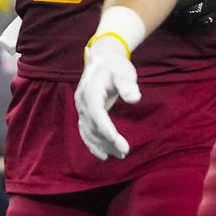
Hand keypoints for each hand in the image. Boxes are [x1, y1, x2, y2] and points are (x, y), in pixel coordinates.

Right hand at [75, 38, 140, 160]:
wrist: (103, 59)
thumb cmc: (115, 66)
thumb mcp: (124, 72)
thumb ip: (127, 84)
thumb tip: (134, 98)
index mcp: (90, 90)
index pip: (97, 114)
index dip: (107, 131)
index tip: (120, 144)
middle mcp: (82, 100)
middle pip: (92, 126)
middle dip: (107, 141)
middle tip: (124, 152)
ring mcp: (81, 107)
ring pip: (88, 131)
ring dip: (101, 145)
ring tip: (119, 155)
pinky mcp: (84, 112)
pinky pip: (85, 130)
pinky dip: (92, 144)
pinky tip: (103, 155)